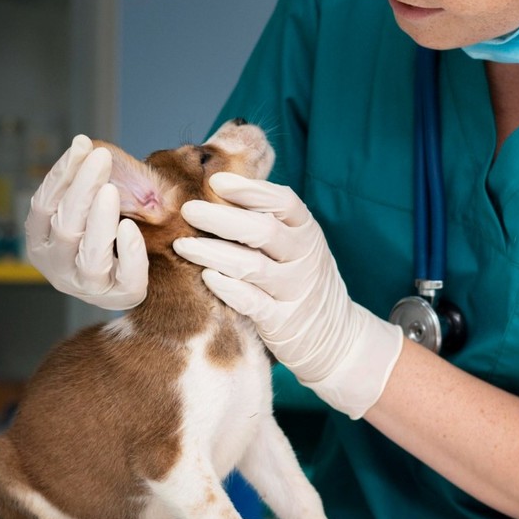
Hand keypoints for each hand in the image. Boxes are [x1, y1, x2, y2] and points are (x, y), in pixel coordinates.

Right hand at [24, 134, 148, 310]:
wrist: (120, 282)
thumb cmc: (100, 235)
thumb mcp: (85, 209)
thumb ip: (84, 184)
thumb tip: (86, 145)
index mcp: (40, 240)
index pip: (43, 204)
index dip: (61, 174)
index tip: (82, 144)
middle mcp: (56, 264)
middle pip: (65, 225)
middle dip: (82, 187)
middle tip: (101, 157)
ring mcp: (86, 284)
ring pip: (89, 253)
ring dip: (99, 219)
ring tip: (111, 189)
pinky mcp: (118, 295)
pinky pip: (124, 276)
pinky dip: (129, 251)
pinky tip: (130, 226)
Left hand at [173, 173, 403, 418]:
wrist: (336, 336)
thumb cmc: (301, 279)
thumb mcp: (298, 245)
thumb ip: (268, 219)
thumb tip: (219, 186)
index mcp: (307, 232)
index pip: (284, 202)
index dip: (250, 190)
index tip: (217, 182)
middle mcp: (304, 258)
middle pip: (263, 231)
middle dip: (221, 218)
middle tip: (188, 210)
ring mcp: (294, 291)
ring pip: (252, 266)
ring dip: (214, 252)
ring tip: (182, 244)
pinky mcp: (281, 322)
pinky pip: (252, 303)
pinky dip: (228, 288)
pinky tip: (207, 277)